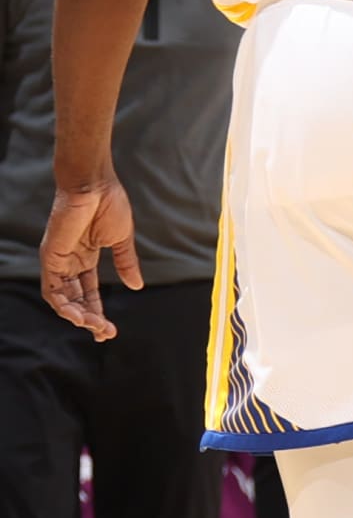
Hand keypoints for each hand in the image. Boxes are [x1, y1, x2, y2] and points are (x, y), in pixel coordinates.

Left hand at [41, 180, 140, 338]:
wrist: (94, 184)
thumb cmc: (109, 203)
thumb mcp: (121, 239)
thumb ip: (126, 263)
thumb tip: (137, 285)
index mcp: (85, 256)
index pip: (88, 292)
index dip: (98, 312)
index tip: (110, 330)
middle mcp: (69, 261)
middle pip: (75, 300)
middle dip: (89, 319)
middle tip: (104, 333)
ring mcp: (58, 260)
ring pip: (61, 299)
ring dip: (77, 317)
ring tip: (94, 327)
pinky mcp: (51, 257)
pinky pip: (52, 289)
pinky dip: (63, 305)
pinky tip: (79, 315)